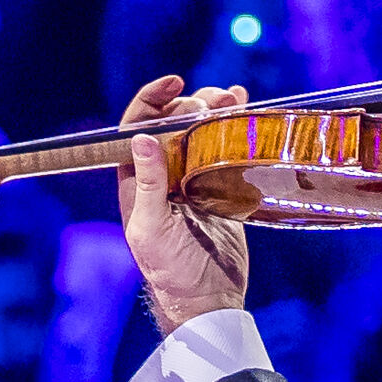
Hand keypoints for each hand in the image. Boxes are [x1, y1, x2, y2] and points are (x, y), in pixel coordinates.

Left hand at [117, 74, 250, 332]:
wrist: (207, 298)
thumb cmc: (169, 269)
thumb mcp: (152, 227)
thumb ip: (148, 183)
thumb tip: (141, 138)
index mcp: (137, 179)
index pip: (137, 127)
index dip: (152, 100)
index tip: (175, 82)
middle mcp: (162, 174)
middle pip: (173, 123)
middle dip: (192, 103)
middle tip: (215, 100)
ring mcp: (192, 179)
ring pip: (200, 132)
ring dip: (215, 109)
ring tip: (233, 98)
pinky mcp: (220, 188)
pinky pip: (224, 149)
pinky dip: (234, 127)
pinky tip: (245, 109)